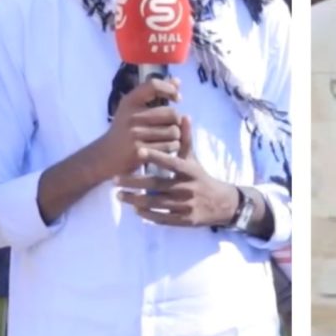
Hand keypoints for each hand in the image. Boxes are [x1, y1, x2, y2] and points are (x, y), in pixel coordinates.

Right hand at [98, 77, 181, 180]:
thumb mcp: (134, 108)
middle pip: (172, 113)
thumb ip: (155, 93)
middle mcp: (132, 116)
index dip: (170, 89)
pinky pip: (170, 146)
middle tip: (170, 125)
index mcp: (130, 101)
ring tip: (166, 138)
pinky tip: (164, 148)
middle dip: (176, 120)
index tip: (177, 98)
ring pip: (174, 132)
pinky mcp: (141, 150)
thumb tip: (177, 81)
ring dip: (176, 136)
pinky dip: (172, 148)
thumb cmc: (125, 129)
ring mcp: (135, 134)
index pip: (154, 85)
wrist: (105, 156)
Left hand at [114, 116, 238, 227]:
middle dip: (133, 182)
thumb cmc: (201, 178)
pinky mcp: (183, 219)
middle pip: (155, 184)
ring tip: (119, 195)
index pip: (170, 162)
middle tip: (114, 178)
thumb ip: (186, 140)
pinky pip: (161, 218)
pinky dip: (146, 214)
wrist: (221, 204)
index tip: (138, 150)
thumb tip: (184, 116)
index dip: (155, 156)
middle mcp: (187, 187)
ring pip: (154, 202)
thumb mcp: (194, 160)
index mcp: (189, 171)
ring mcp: (184, 205)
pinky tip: (135, 208)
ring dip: (134, 199)